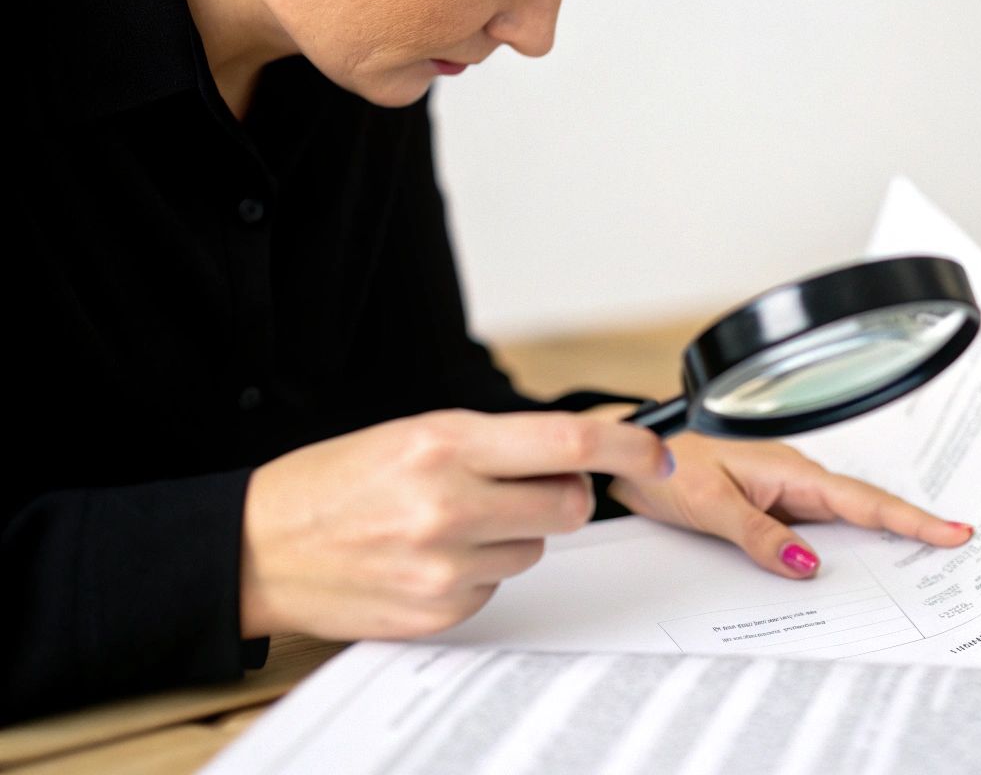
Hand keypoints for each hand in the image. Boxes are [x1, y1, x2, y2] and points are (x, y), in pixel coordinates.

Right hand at [239, 409, 670, 641]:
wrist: (259, 548)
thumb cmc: (337, 483)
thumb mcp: (414, 435)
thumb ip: (496, 444)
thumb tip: (576, 456)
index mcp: (446, 443)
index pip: (568, 441)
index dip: (628, 446)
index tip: (657, 454)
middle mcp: (450, 503)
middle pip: (569, 504)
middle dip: (562, 494)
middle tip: (519, 488)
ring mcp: (445, 563)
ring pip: (536, 547)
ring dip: (511, 534)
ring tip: (448, 523)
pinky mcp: (440, 610)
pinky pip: (499, 587)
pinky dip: (479, 572)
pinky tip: (431, 557)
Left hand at [605, 430, 973, 578]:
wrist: (628, 455)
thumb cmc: (665, 467)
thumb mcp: (709, 505)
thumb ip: (757, 535)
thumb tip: (806, 565)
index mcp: (790, 471)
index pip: (862, 501)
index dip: (911, 520)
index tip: (954, 532)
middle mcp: (795, 479)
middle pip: (866, 511)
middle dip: (914, 530)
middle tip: (959, 550)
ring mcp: (786, 492)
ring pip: (844, 522)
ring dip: (881, 541)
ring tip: (925, 565)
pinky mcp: (772, 505)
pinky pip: (817, 530)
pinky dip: (843, 548)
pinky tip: (850, 570)